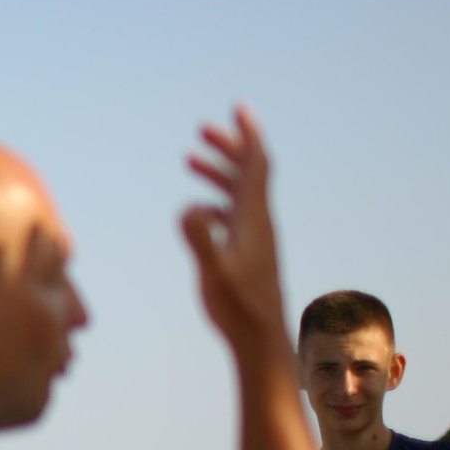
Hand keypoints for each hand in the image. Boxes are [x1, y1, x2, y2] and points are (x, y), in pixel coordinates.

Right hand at [180, 108, 288, 355]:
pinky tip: (202, 210)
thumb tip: (188, 208)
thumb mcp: (213, 273)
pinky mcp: (249, 253)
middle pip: (248, 172)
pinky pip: (236, 214)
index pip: (256, 165)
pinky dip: (219, 200)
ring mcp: (255, 238)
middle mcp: (259, 223)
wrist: (261, 341)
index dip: (248, 135)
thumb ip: (200, 239)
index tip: (238, 108)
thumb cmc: (238, 309)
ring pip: (241, 192)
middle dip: (227, 147)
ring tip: (191, 160)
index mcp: (253, 219)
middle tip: (202, 130)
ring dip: (219, 172)